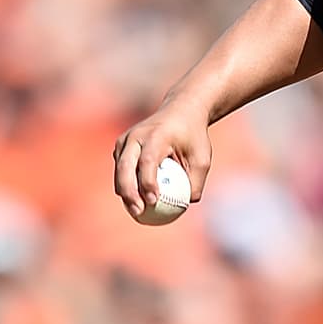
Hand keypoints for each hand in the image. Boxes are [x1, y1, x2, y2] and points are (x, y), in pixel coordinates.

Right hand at [113, 100, 212, 219]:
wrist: (181, 112)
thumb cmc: (194, 137)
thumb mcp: (202, 158)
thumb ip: (196, 181)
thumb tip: (187, 204)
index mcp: (157, 135)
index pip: (148, 161)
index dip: (147, 182)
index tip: (154, 201)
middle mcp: (136, 136)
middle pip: (125, 166)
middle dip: (129, 191)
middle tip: (138, 211)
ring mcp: (125, 140)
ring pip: (120, 170)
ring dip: (125, 191)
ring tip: (136, 211)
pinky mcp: (121, 146)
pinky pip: (121, 169)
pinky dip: (126, 184)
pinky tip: (135, 201)